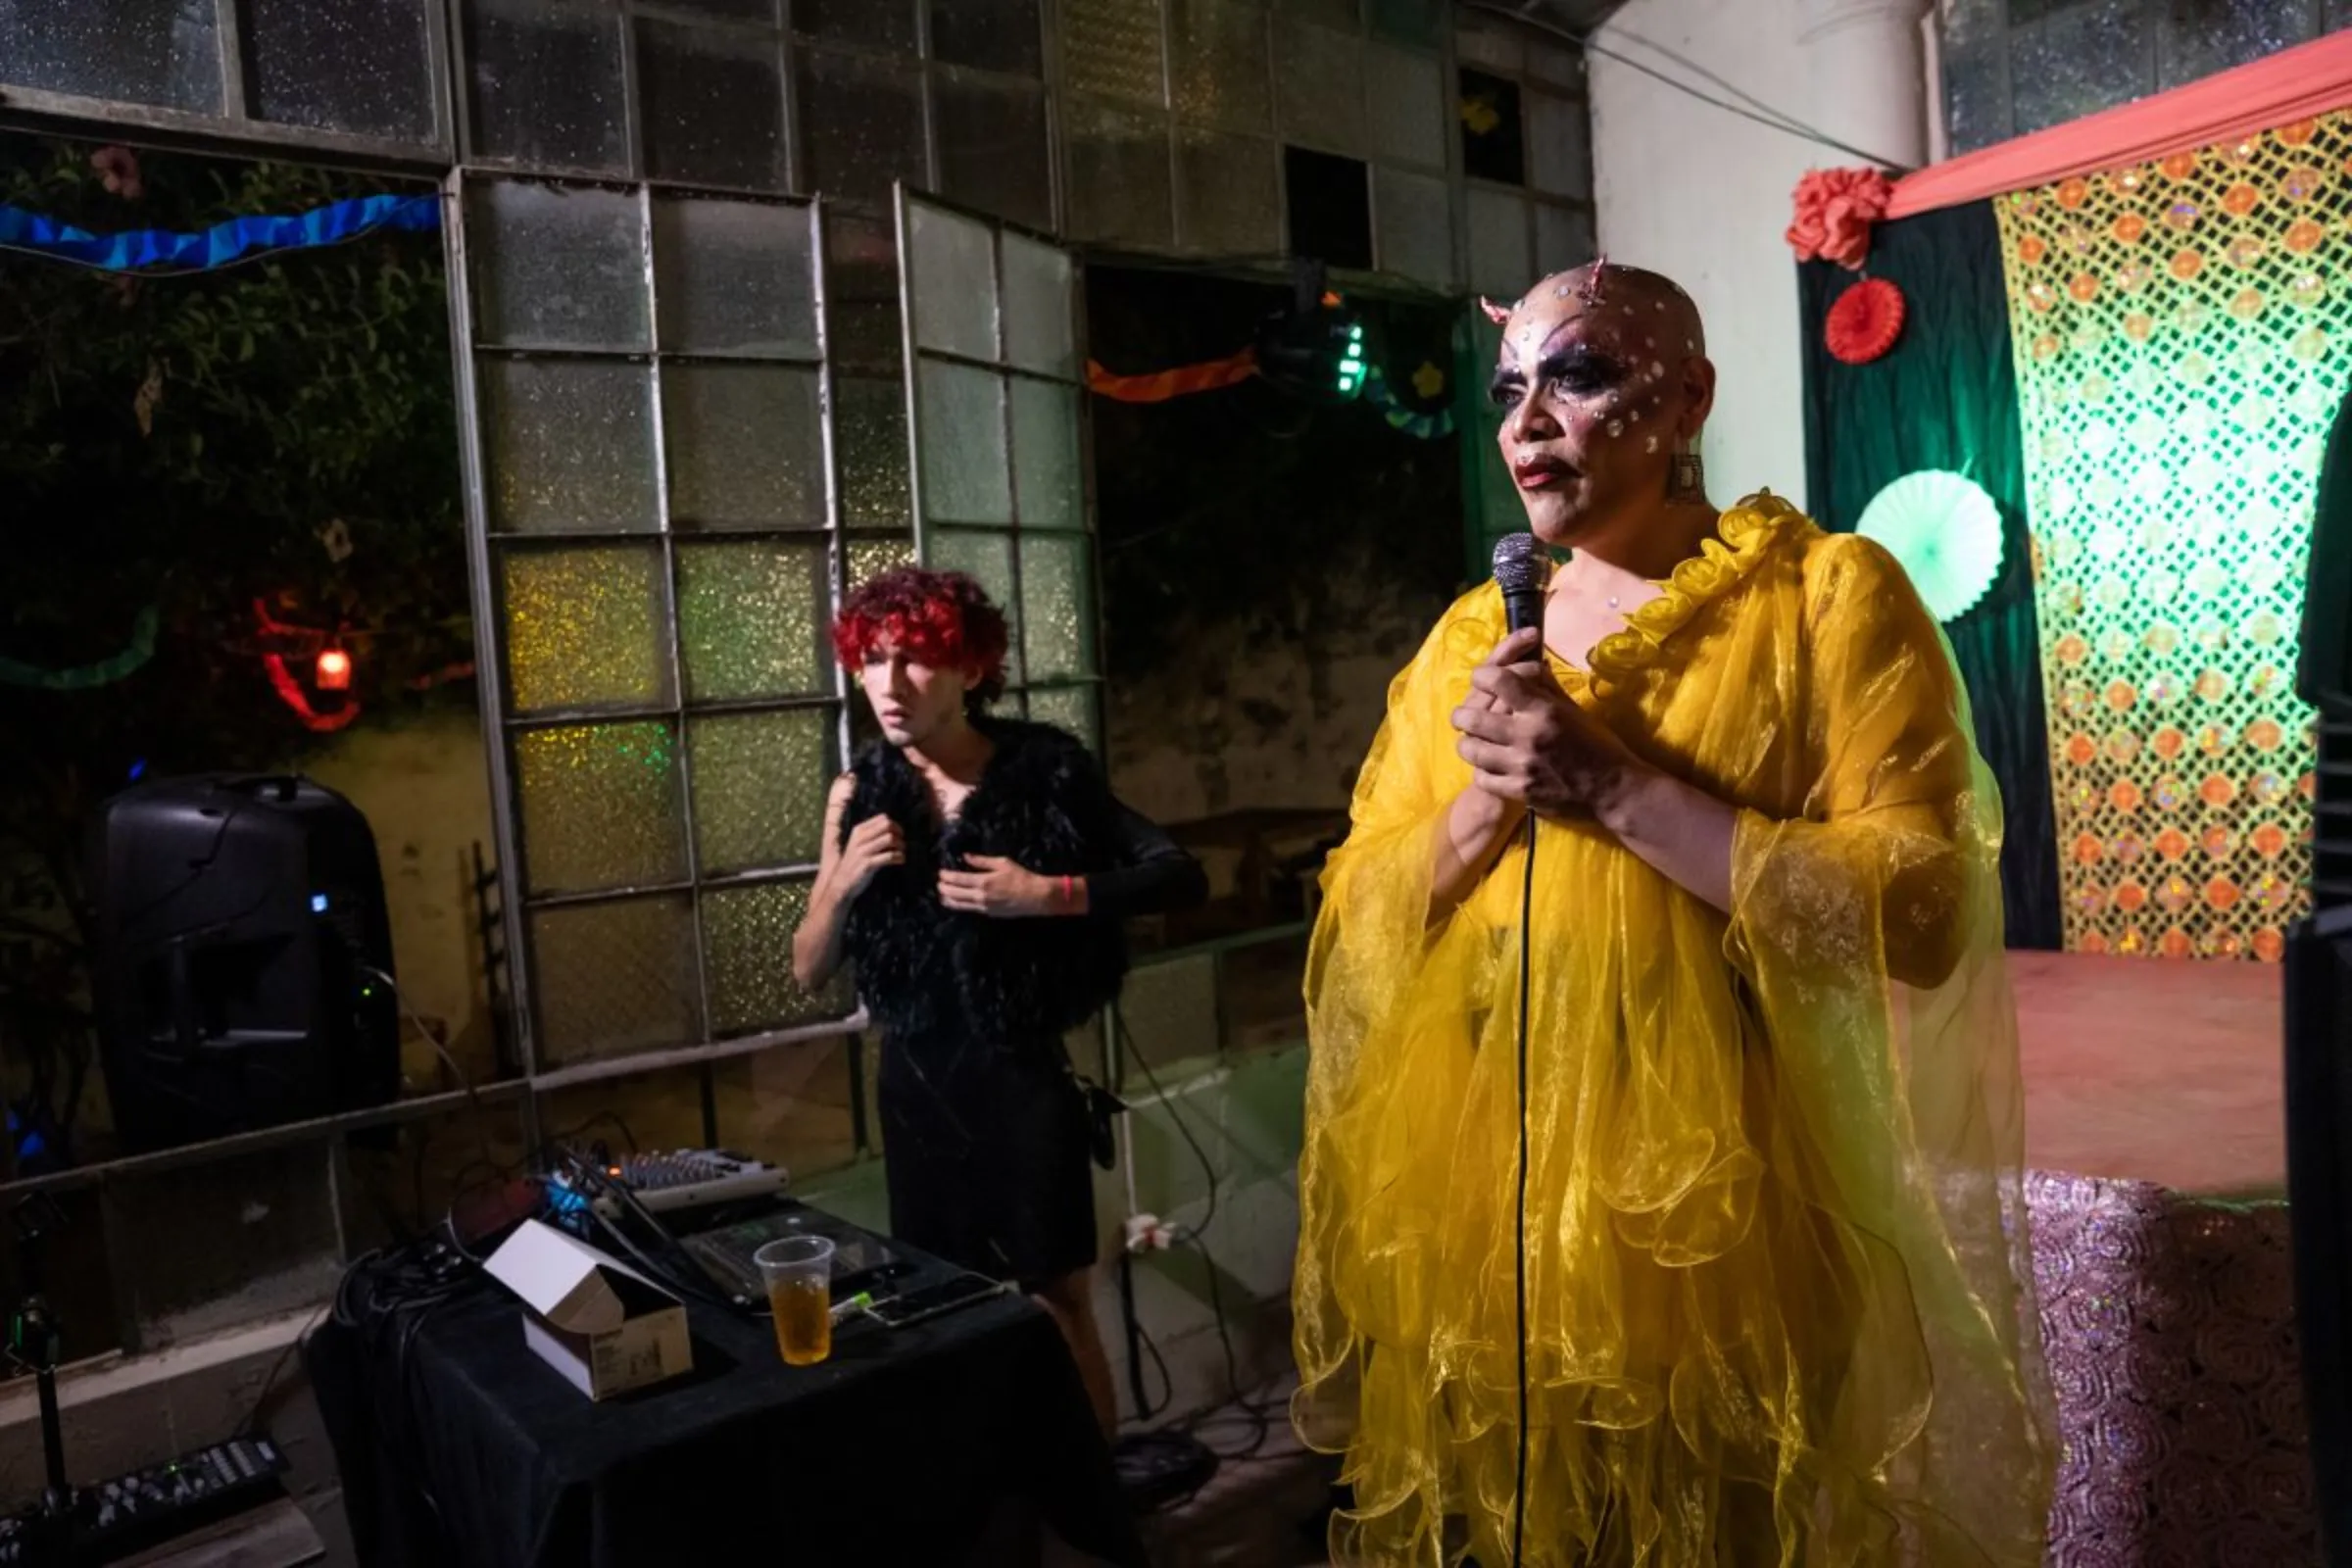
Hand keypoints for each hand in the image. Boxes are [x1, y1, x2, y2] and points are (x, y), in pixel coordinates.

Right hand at [835, 815, 904, 898]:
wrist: (841, 882)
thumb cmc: (854, 863)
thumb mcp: (859, 844)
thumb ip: (873, 835)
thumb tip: (895, 830)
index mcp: (859, 830)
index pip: (882, 818)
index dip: (895, 825)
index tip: (899, 834)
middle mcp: (860, 838)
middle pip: (887, 825)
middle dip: (899, 833)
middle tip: (901, 843)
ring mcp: (863, 851)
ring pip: (890, 838)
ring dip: (900, 845)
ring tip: (901, 852)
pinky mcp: (868, 864)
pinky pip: (889, 856)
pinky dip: (899, 857)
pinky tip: (900, 860)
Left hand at [939, 854, 1060, 917]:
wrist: (1035, 897)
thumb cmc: (1021, 877)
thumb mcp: (1002, 863)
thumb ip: (982, 861)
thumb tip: (966, 856)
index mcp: (983, 881)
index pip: (958, 879)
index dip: (946, 876)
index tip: (941, 873)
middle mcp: (980, 896)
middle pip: (955, 893)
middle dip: (944, 888)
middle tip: (938, 883)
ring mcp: (983, 906)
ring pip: (959, 904)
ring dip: (948, 899)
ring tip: (942, 895)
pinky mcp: (988, 913)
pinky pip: (969, 909)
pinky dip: (959, 905)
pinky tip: (956, 902)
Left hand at [1450, 629, 1643, 818]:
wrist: (1613, 788)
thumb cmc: (1597, 744)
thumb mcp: (1573, 709)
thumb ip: (1546, 688)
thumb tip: (1529, 663)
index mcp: (1543, 709)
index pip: (1498, 681)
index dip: (1482, 676)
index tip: (1480, 679)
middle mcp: (1528, 735)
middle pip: (1471, 717)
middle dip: (1461, 714)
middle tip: (1463, 716)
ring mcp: (1521, 766)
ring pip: (1470, 749)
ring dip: (1468, 743)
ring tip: (1473, 741)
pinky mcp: (1520, 791)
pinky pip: (1482, 778)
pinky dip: (1481, 771)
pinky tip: (1489, 767)